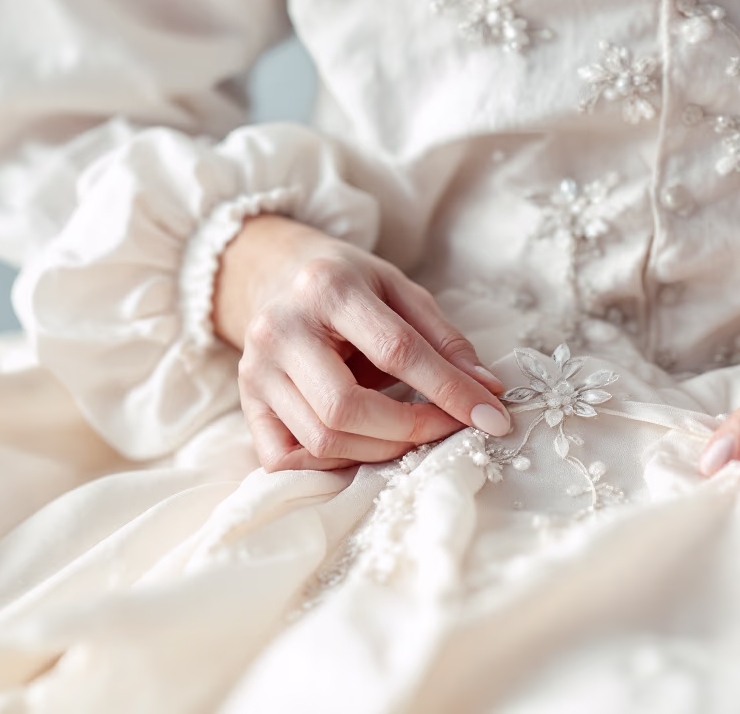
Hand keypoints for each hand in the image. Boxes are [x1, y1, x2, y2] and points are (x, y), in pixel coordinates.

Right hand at [214, 215, 509, 471]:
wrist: (277, 274)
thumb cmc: (349, 284)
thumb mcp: (401, 291)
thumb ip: (445, 340)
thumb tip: (488, 391)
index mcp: (327, 287)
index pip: (397, 351)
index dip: (450, 391)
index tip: (492, 417)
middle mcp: (280, 329)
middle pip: (347, 408)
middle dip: (410, 430)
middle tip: (448, 428)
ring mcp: (256, 370)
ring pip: (321, 440)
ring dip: (379, 450)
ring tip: (410, 433)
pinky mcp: (247, 402)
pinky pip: (287, 459)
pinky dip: (331, 466)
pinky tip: (361, 444)